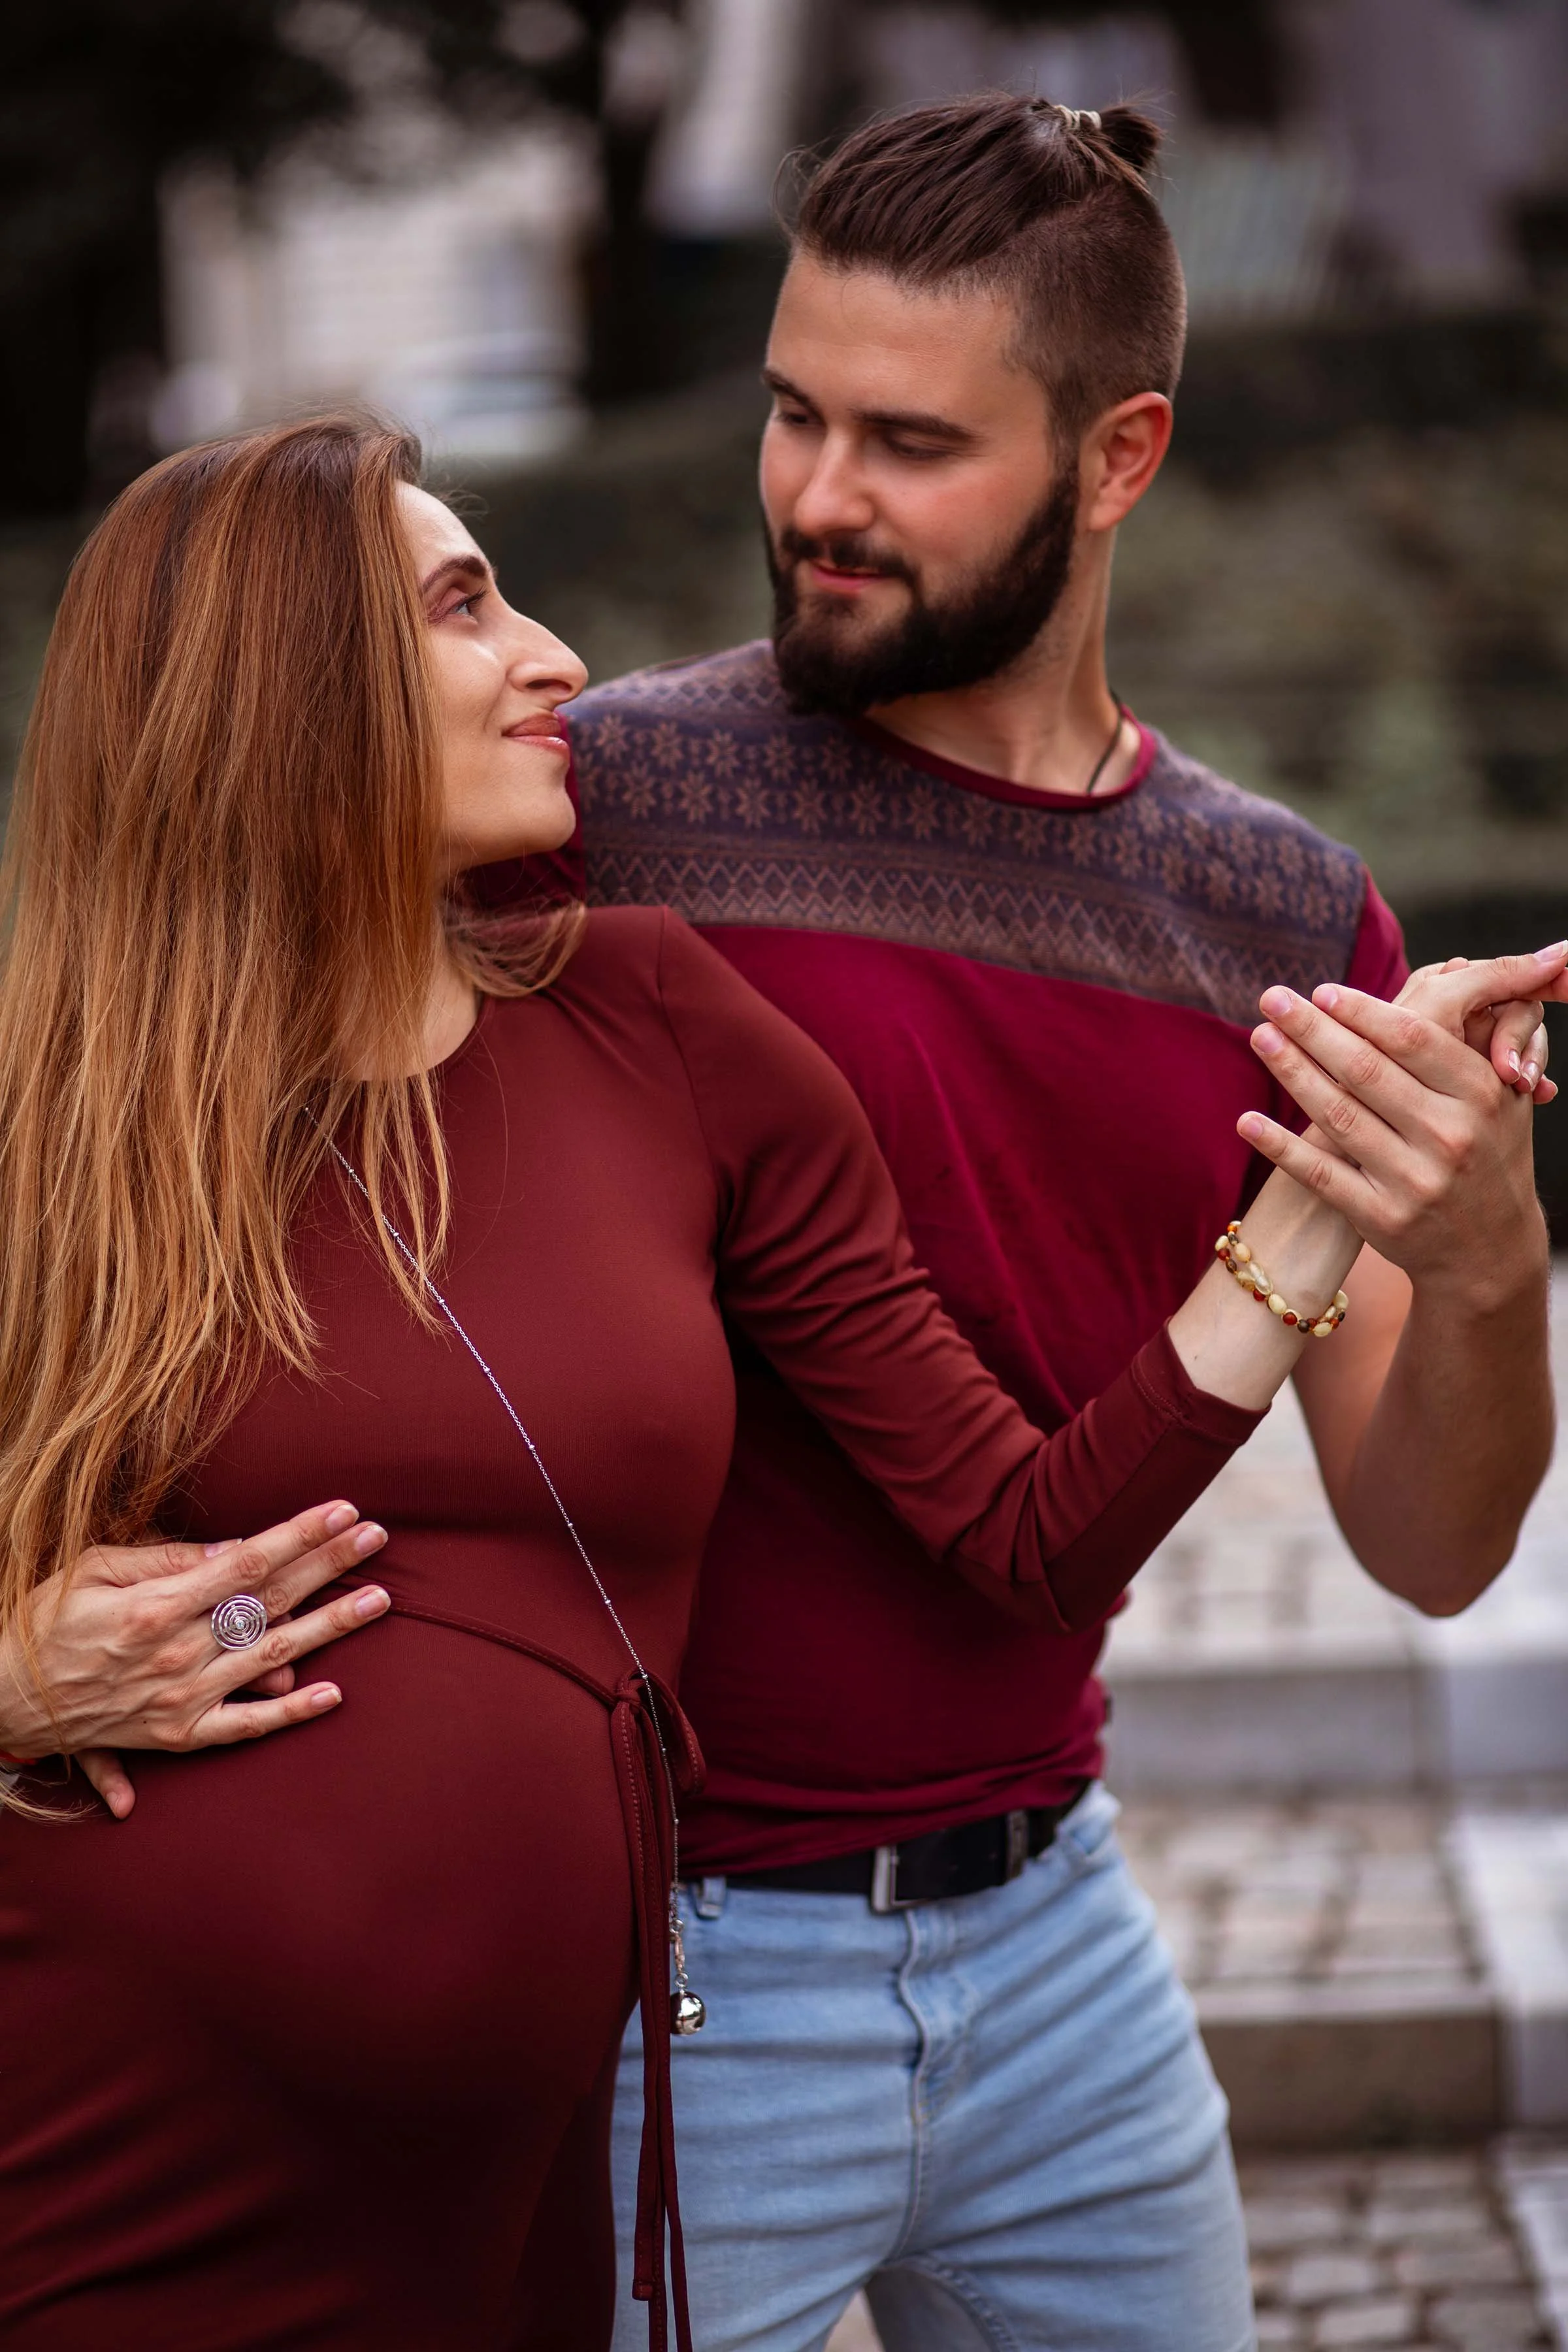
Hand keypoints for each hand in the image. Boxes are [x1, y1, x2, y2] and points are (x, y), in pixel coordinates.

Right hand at [0, 1501, 389, 1818]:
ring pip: (272, 1656)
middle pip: (271, 1601)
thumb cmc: (44, 1621)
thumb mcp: (93, 1569)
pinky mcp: (180, 1735)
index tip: (344, 1510)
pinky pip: (246, 1726)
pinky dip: (290, 1713)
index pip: (248, 1562)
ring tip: (378, 1600)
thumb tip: (233, 1549)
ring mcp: (183, 1699)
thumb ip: (166, 1560)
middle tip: (377, 1537)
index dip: (300, 1534)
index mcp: (157, 1607)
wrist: (4, 1699)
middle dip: (329, 1565)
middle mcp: (178, 1653)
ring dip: (329, 1627)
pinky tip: (331, 1694)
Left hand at [1236, 944, 1567, 1303]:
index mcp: (1480, 1095)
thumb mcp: (1501, 1099)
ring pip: (1339, 1116)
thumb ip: (1465, 1047)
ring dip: (1292, 1072)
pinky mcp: (1382, 1217)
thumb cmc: (1487, 1153)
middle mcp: (1449, 1136)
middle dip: (1313, 1030)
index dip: (1362, 1012)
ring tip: (1260, 1036)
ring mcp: (1414, 1180)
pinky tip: (1247, 1121)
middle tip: (1272, 997)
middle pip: (1366, 1071)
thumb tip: (1438, 978)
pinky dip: (1281, 1146)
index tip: (1320, 990)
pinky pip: (1321, 1175)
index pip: (1412, 1041)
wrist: (1490, 1249)